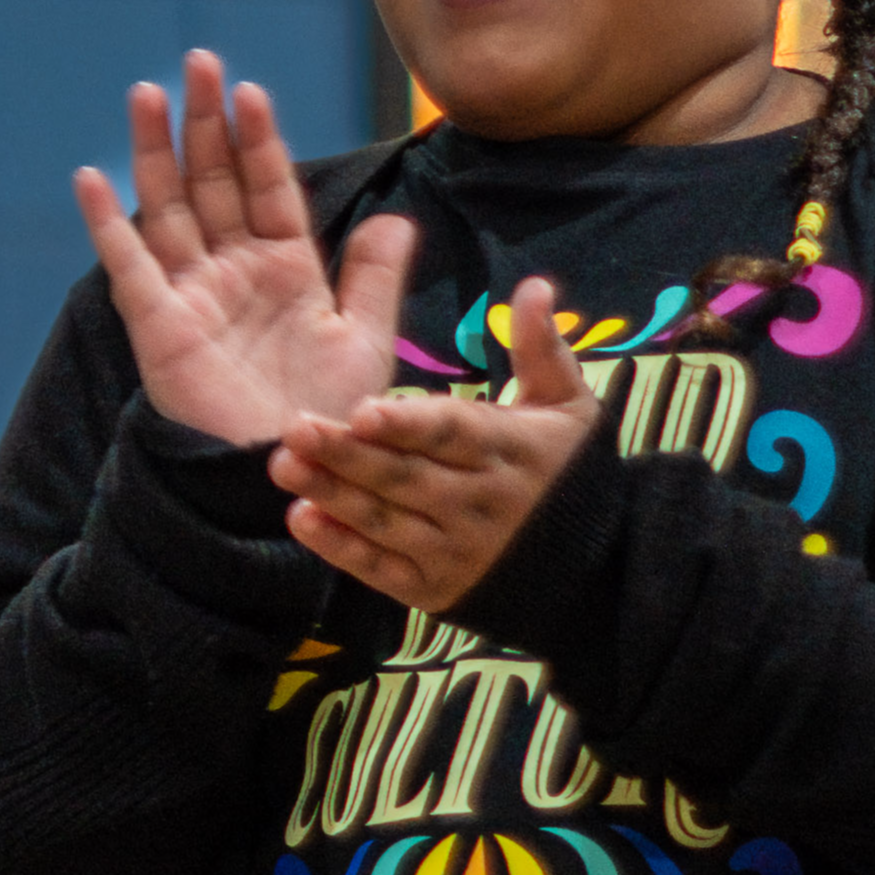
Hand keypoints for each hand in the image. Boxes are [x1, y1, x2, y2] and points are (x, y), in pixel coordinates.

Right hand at [73, 54, 414, 448]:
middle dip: (205, 122)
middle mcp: (232, 270)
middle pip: (212, 181)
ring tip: (146, 94)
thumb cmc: (330, 414)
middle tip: (198, 62)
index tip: (250, 90)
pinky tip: (89, 180)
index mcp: (284, 267)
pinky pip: (128, 266)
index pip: (267, 187)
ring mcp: (191, 293)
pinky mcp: (158, 326)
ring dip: (155, 151)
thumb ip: (374, 277)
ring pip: (168, 207)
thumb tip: (394, 218)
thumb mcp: (366, 338)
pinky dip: (106, 224)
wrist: (287, 471)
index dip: (259, 139)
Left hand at [274, 277, 596, 611]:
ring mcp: (456, 550)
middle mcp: (481, 503)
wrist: (592, 568)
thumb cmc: (566, 470)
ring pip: (386, 521)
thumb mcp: (567, 407)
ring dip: (332, 494)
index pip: (453, 435)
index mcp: (509, 451)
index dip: (408, 425)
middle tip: (292, 427)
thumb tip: (534, 284)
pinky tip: (301, 519)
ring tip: (282, 465)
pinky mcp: (432, 589)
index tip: (361, 409)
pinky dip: (340, 549)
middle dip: (348, 454)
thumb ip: (541, 348)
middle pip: (406, 477)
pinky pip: (381, 569)